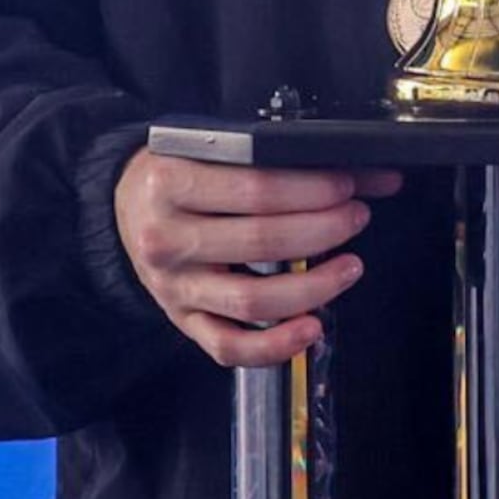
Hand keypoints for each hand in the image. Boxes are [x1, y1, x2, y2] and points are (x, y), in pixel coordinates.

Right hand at [115, 150, 400, 367]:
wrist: (127, 207)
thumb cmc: (182, 174)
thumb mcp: (212, 152)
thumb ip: (280, 159)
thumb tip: (371, 173)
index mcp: (171, 183)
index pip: (258, 189)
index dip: (313, 189)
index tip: (348, 185)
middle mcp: (167, 238)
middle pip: (262, 241)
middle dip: (325, 229)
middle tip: (356, 216)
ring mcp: (173, 286)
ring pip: (253, 299)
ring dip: (314, 287)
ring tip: (350, 266)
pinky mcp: (182, 320)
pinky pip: (229, 346)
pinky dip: (276, 346)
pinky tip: (313, 328)